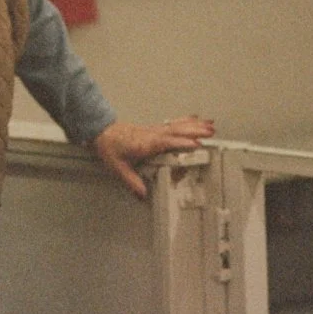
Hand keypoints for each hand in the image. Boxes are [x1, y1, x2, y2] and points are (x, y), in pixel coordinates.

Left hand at [91, 116, 214, 199]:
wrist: (101, 132)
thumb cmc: (110, 148)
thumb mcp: (118, 168)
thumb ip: (132, 182)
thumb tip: (143, 195)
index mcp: (146, 143)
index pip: (167, 142)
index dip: (181, 143)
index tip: (196, 144)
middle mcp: (153, 135)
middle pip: (177, 130)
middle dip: (195, 130)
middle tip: (211, 132)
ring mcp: (154, 130)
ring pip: (177, 125)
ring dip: (194, 124)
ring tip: (210, 124)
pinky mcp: (154, 129)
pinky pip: (173, 124)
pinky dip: (185, 120)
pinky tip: (195, 118)